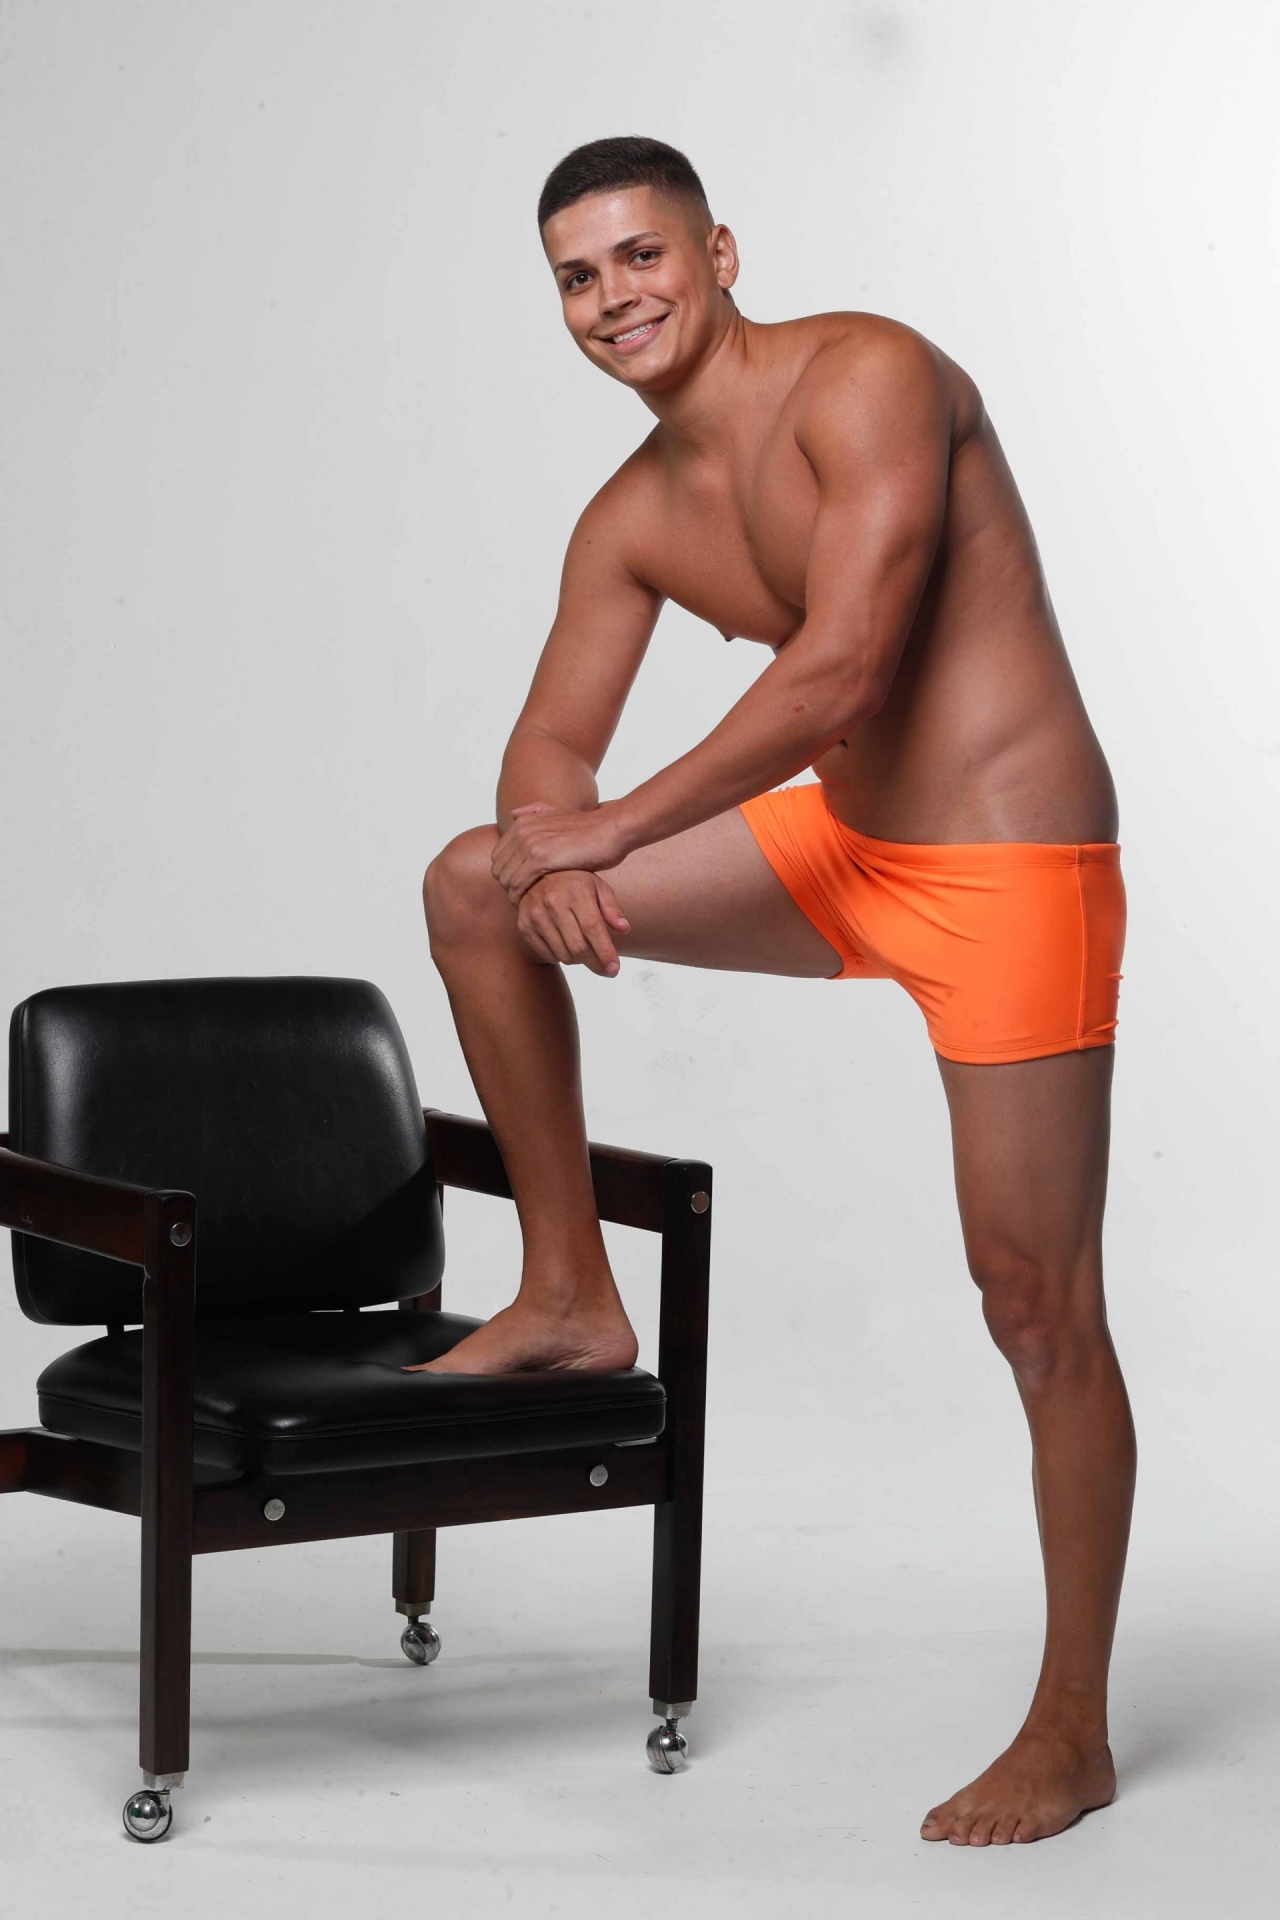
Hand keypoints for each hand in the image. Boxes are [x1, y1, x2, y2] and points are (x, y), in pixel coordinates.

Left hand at [492, 801, 629, 902]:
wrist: (612, 829)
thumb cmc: (591, 828)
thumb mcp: (559, 813)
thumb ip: (535, 812)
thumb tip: (514, 814)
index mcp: (523, 822)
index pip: (498, 855)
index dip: (507, 873)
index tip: (520, 886)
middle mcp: (522, 831)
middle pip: (498, 868)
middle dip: (507, 885)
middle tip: (523, 898)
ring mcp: (530, 844)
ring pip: (505, 878)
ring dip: (513, 894)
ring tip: (528, 903)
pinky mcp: (541, 859)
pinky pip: (518, 884)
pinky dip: (520, 897)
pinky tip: (532, 904)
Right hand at [516, 871, 630, 975]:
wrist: (535, 877)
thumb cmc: (573, 884)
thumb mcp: (597, 887)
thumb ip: (612, 908)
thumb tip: (624, 929)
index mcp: (577, 892)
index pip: (593, 928)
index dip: (605, 952)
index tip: (614, 969)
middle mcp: (554, 903)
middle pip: (578, 946)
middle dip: (595, 963)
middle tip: (605, 970)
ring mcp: (537, 916)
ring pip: (563, 954)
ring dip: (578, 960)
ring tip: (585, 952)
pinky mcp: (525, 926)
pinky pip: (547, 955)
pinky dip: (561, 958)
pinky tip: (566, 947)